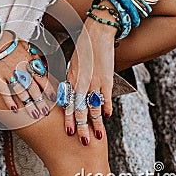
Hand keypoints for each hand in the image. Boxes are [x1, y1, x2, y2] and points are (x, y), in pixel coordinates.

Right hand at [0, 31, 55, 120]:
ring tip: (34, 114)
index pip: (42, 78)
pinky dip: (9, 101)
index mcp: (28, 61)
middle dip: (41, 102)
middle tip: (45, 112)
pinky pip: (5, 92)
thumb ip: (33, 55)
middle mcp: (21, 70)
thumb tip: (42, 64)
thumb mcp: (24, 44)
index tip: (53, 98)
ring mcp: (9, 75)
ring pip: (22, 93)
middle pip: (34, 89)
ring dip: (29, 105)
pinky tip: (14, 109)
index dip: (49, 90)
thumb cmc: (6, 39)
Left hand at [64, 7, 115, 145]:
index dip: (69, 119)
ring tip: (98, 135)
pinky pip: (106, 97)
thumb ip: (72, 81)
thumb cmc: (84, 49)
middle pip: (79, 109)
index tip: (69, 132)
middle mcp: (80, 83)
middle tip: (82, 141)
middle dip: (81, 127)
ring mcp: (94, 82)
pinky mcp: (107, 79)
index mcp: (71, 79)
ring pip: (93, 107)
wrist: (96, 34)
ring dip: (95, 123)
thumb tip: (71, 94)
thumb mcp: (72, 65)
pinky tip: (107, 116)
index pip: (69, 104)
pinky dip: (107, 107)